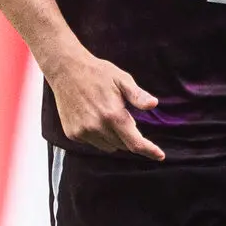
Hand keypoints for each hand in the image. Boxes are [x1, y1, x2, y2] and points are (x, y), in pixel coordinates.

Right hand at [46, 52, 164, 159]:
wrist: (66, 70)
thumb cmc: (97, 73)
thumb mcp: (122, 79)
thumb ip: (138, 95)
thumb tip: (153, 104)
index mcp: (113, 115)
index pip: (135, 143)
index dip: (149, 151)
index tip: (160, 156)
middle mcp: (97, 127)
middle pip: (123, 145)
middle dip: (129, 136)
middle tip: (122, 115)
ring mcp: (83, 132)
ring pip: (108, 146)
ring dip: (113, 137)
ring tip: (106, 115)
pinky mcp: (72, 134)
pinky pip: (93, 143)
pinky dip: (98, 135)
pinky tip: (93, 117)